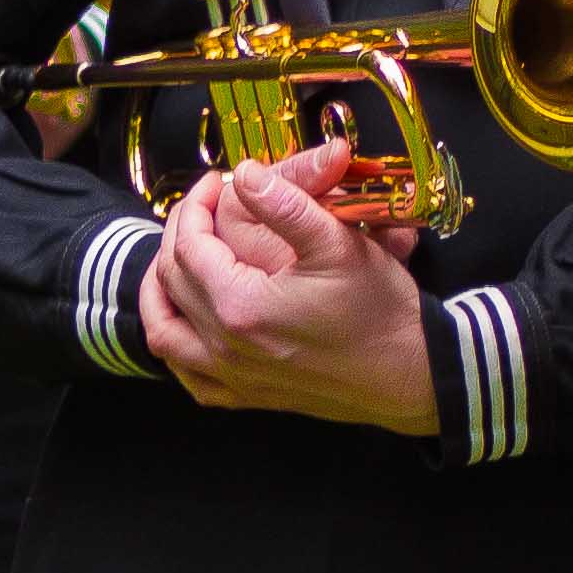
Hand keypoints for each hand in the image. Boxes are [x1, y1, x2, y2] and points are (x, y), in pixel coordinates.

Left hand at [134, 137, 437, 434]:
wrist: (412, 375)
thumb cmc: (380, 310)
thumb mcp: (338, 243)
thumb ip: (285, 204)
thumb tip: (243, 175)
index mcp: (240, 306)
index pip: (190, 245)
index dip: (195, 205)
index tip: (215, 181)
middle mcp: (225, 348)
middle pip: (173, 282)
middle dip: (179, 235)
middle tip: (200, 208)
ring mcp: (235, 378)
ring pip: (166, 334)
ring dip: (160, 293)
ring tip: (172, 261)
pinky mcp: (251, 398)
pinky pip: (192, 380)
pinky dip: (178, 350)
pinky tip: (187, 327)